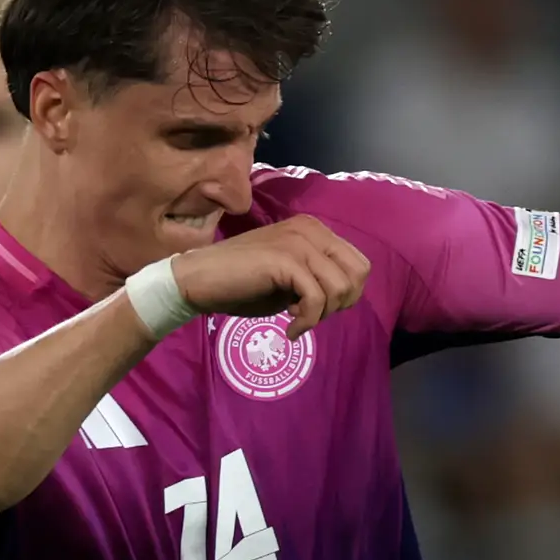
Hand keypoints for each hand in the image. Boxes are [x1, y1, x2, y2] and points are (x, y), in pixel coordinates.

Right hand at [169, 215, 370, 335]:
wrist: (199, 280)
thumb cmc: (243, 283)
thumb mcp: (292, 279)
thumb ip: (320, 278)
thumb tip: (346, 295)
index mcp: (314, 230)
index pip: (359, 264)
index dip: (346, 293)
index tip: (319, 306)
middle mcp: (309, 229)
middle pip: (358, 274)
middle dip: (341, 303)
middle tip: (312, 314)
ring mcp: (297, 241)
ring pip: (340, 287)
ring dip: (322, 314)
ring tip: (296, 319)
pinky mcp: (284, 259)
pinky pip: (316, 298)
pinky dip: (307, 322)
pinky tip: (290, 330)